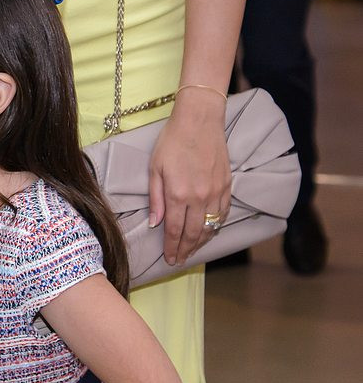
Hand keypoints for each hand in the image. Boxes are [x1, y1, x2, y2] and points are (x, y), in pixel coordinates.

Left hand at [148, 92, 231, 264]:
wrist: (200, 121)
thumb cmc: (172, 141)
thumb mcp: (155, 169)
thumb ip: (155, 198)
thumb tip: (155, 223)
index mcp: (177, 194)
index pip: (174, 230)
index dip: (172, 248)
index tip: (169, 259)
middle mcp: (198, 197)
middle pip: (193, 234)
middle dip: (185, 251)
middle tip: (179, 262)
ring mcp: (215, 192)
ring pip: (210, 227)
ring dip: (201, 243)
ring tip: (191, 252)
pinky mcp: (227, 186)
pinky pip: (222, 214)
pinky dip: (215, 227)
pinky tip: (208, 232)